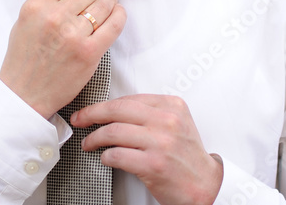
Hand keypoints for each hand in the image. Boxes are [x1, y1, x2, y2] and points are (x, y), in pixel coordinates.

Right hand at [0, 0, 126, 118]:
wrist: (23, 95)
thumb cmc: (24, 58)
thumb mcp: (25, 21)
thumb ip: (47, 0)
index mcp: (35, 6)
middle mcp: (54, 17)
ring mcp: (73, 35)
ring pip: (104, 4)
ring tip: (111, 0)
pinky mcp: (89, 52)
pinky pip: (113, 25)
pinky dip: (119, 15)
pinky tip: (118, 14)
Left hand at [73, 94, 223, 204]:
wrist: (206, 185)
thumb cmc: (188, 157)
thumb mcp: (177, 123)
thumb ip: (152, 112)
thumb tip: (116, 110)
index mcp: (172, 106)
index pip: (129, 99)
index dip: (104, 104)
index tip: (90, 110)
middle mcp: (167, 121)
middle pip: (117, 110)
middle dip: (91, 114)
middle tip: (80, 120)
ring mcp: (161, 142)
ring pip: (113, 132)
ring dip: (94, 138)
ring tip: (88, 143)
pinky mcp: (154, 164)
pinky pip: (117, 155)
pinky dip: (106, 156)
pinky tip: (105, 158)